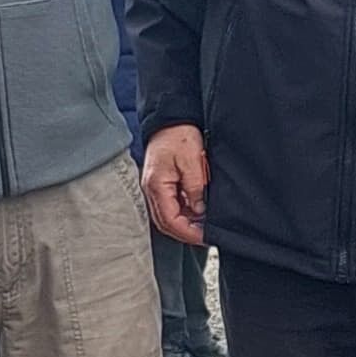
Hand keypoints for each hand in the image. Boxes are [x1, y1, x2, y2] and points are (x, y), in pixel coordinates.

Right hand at [142, 123, 209, 244]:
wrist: (170, 119)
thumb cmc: (179, 136)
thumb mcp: (192, 162)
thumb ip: (194, 188)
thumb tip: (198, 210)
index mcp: (156, 185)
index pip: (169, 220)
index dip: (187, 232)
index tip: (204, 237)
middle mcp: (151, 189)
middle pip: (165, 222)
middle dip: (185, 232)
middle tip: (204, 236)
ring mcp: (154, 187)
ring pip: (167, 215)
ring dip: (184, 223)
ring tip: (202, 225)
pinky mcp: (160, 183)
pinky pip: (169, 204)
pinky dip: (182, 212)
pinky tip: (196, 212)